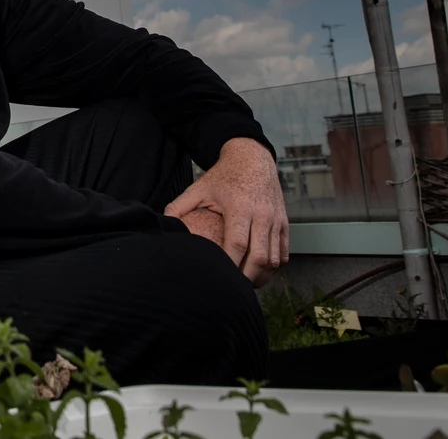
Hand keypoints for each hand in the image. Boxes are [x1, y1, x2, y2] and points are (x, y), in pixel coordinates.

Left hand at [164, 137, 287, 285]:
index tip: (220, 277)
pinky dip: (274, 265)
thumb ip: (179, 206)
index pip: (238, 245)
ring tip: (246, 282)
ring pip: (275, 259)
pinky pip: (284, 252)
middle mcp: (262, 215)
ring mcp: (276, 220)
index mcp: (240, 208)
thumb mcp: (199, 187)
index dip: (230, 265)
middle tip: (234, 287)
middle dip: (248, 278)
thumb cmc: (224, 176)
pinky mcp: (284, 222)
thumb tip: (162, 224)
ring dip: (262, 275)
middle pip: (260, 258)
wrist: (253, 159)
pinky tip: (260, 270)